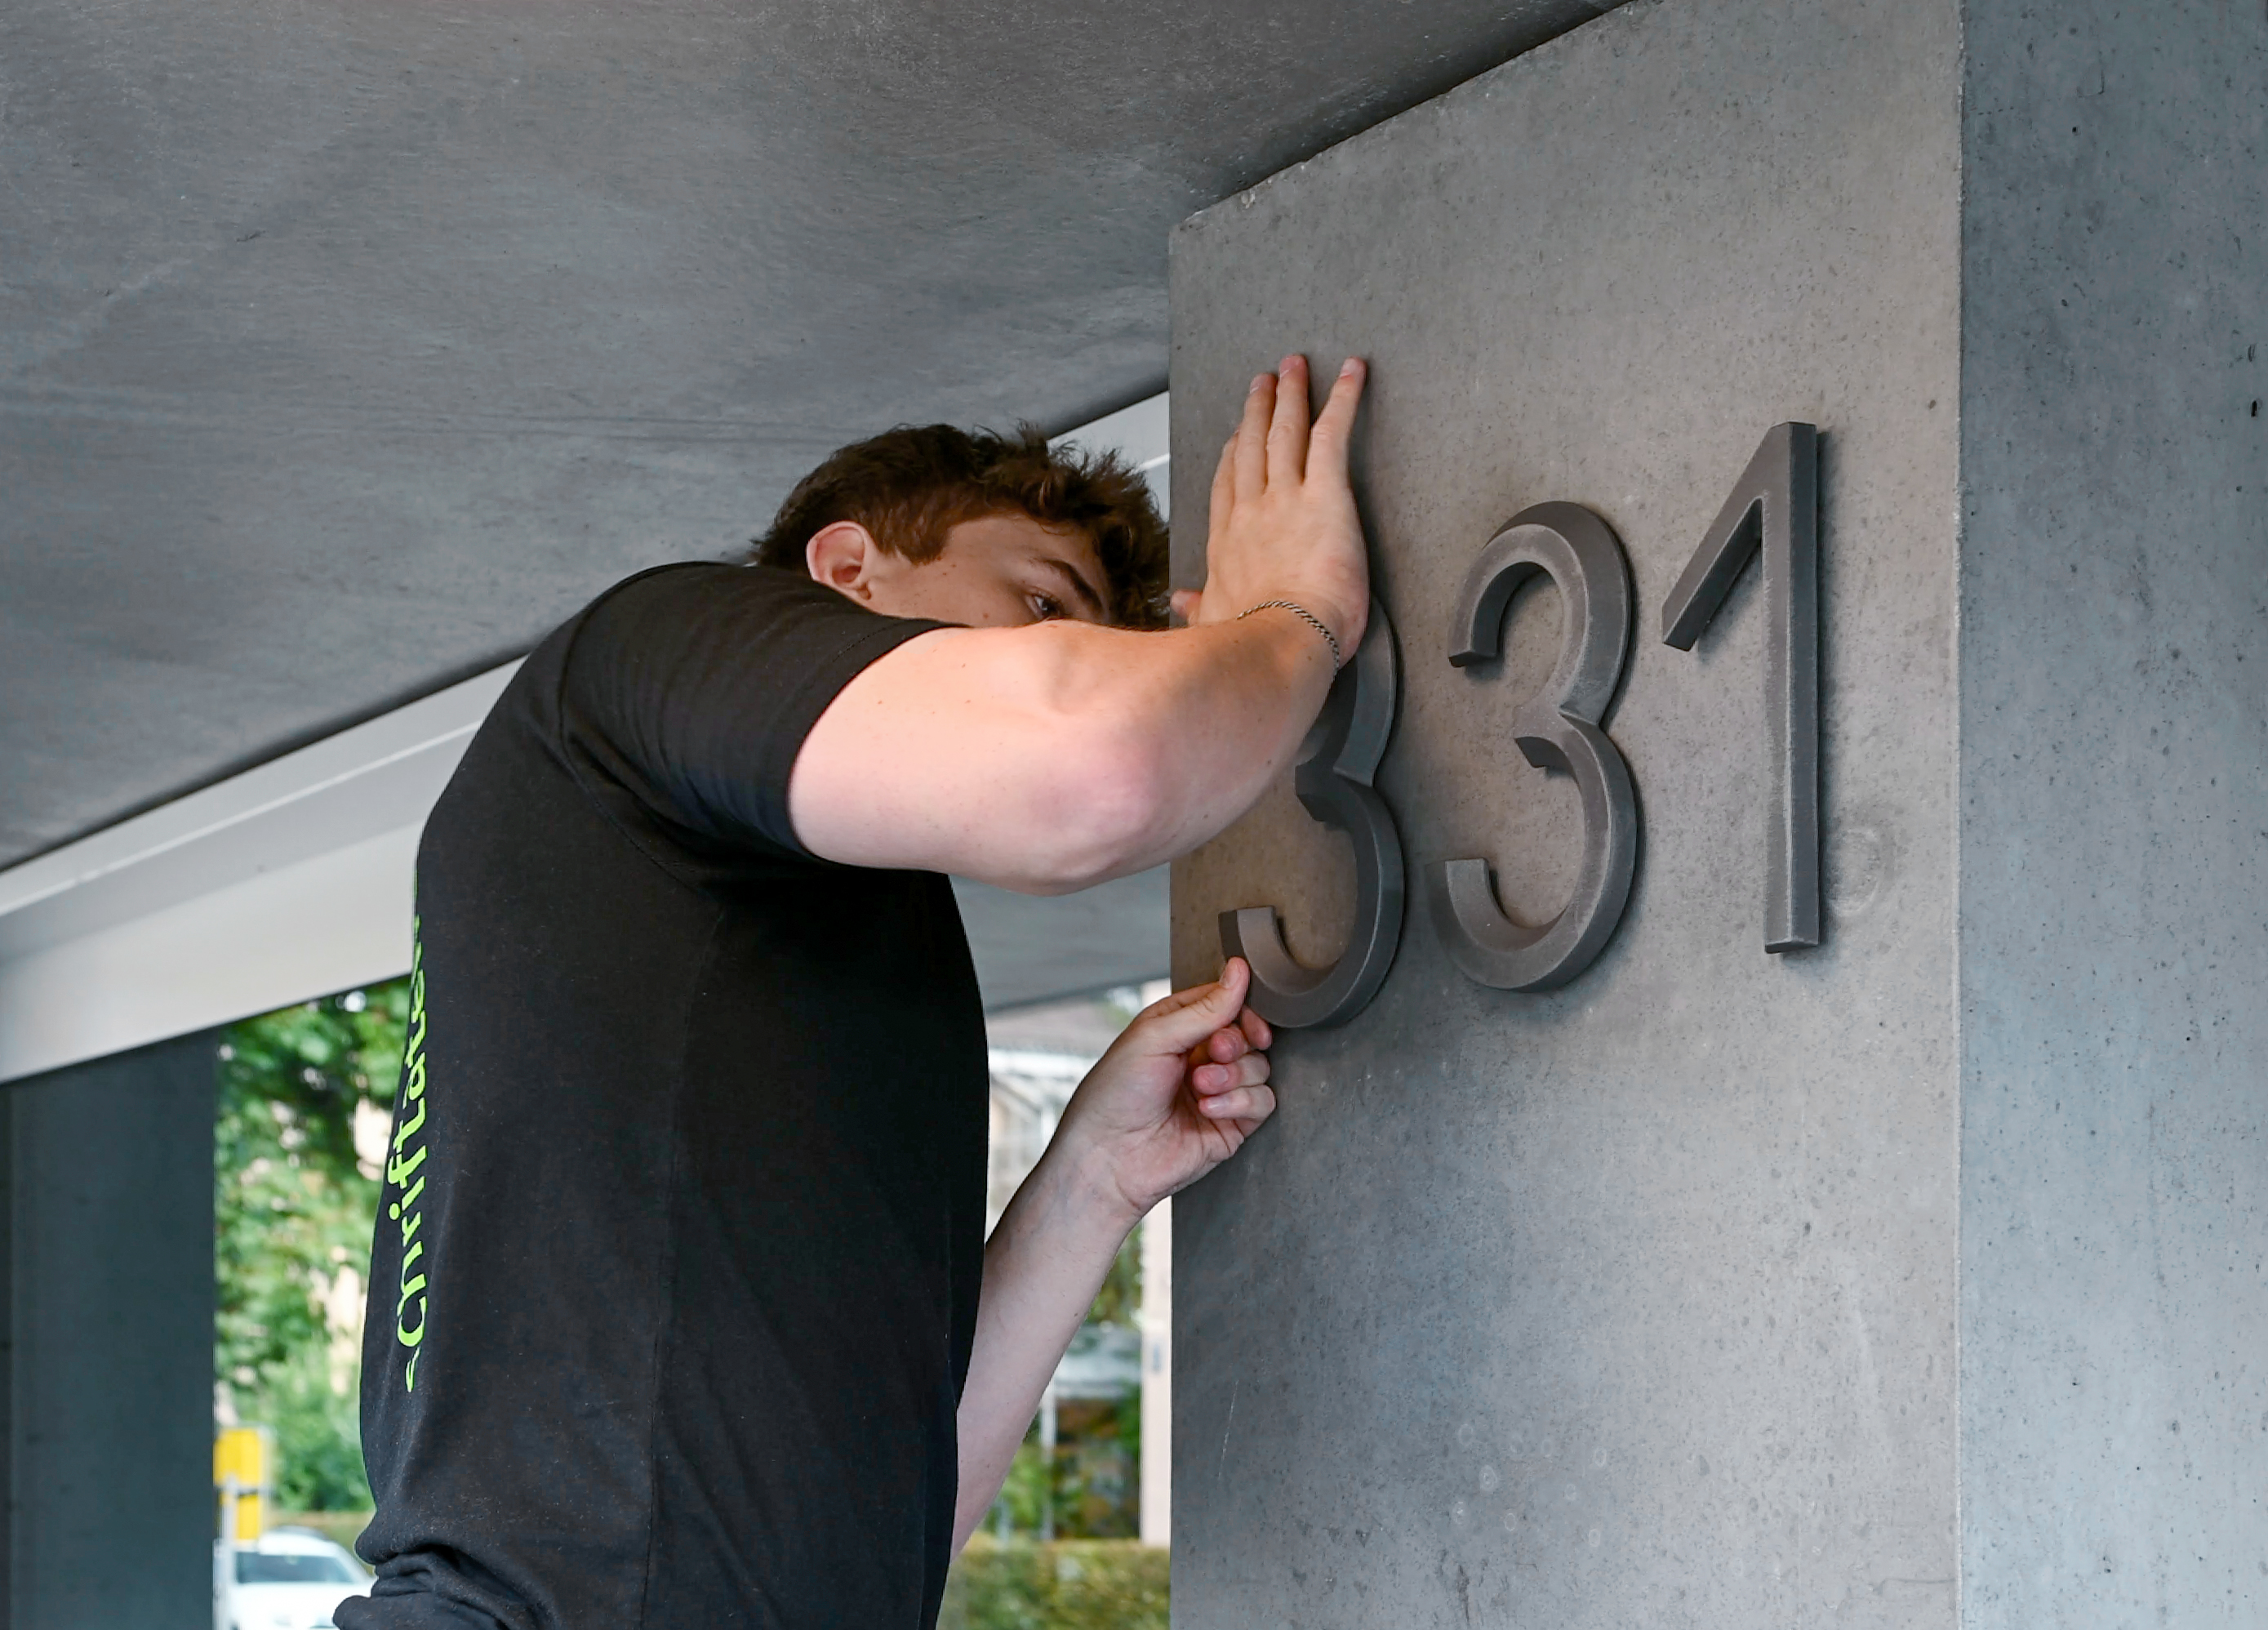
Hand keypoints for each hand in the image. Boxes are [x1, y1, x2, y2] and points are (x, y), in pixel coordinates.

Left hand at [1050, 958, 1278, 1223]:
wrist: (1109, 1157)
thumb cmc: (1115, 1094)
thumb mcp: (1155, 1037)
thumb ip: (1204, 1008)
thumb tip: (1239, 970)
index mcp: (1178, 1028)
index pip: (1227, 1004)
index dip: (1241, 1009)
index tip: (1244, 1019)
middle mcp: (1201, 1057)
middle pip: (1248, 1036)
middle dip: (1236, 1043)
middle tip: (1216, 1052)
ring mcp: (1218, 1091)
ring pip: (1259, 1068)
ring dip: (1234, 1076)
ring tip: (1200, 1087)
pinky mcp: (1231, 1124)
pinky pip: (1262, 1102)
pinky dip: (1240, 1102)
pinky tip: (1209, 1109)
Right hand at [1173, 356, 1370, 655]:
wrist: (1280, 642)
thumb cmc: (1253, 642)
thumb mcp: (1215, 625)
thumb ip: (1198, 609)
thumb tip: (1180, 603)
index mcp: (1229, 544)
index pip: (1229, 487)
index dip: (1233, 455)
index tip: (1235, 436)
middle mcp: (1253, 512)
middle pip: (1253, 448)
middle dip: (1258, 410)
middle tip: (1264, 382)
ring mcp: (1287, 498)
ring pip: (1285, 432)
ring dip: (1290, 395)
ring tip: (1294, 368)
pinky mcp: (1326, 494)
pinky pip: (1333, 434)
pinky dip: (1345, 399)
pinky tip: (1354, 373)